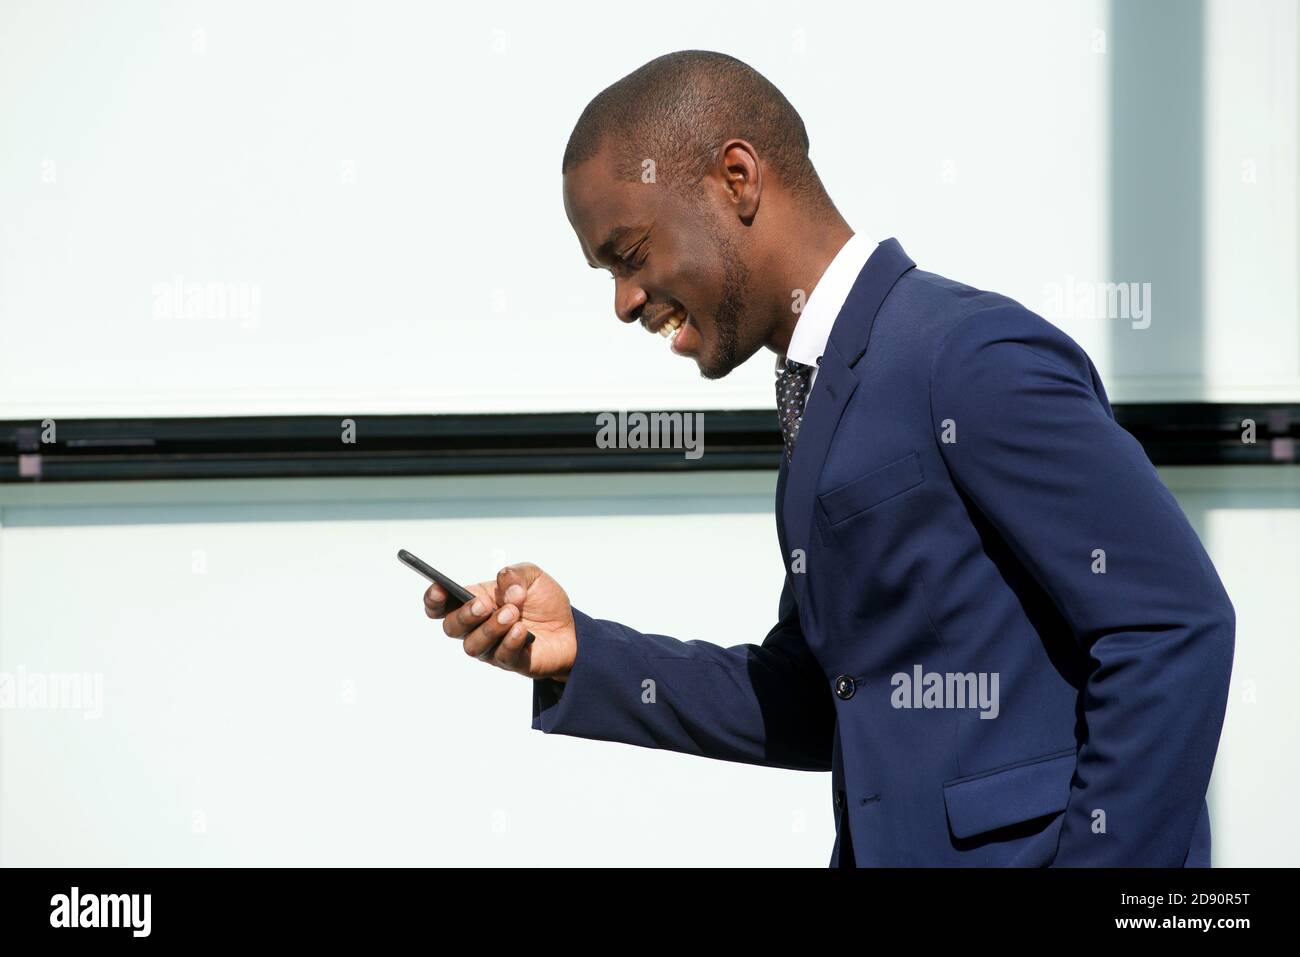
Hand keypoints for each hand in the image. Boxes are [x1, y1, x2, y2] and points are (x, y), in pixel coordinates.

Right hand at [423, 562, 576, 681]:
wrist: (571, 628)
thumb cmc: (543, 602)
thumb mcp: (532, 576)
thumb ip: (515, 574)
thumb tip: (505, 585)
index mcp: (475, 601)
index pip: (442, 605)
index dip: (433, 599)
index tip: (439, 589)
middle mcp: (477, 627)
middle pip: (451, 627)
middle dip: (464, 615)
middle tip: (484, 604)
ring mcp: (491, 647)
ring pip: (473, 645)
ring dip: (490, 628)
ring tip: (511, 614)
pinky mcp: (510, 662)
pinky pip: (501, 656)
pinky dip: (509, 642)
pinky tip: (521, 630)